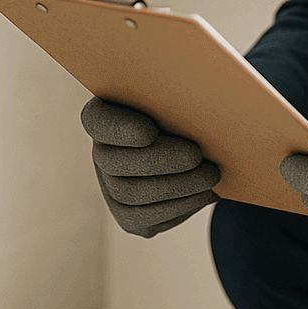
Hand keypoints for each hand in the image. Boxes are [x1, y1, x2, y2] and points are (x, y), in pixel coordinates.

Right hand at [81, 97, 219, 237]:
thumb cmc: (191, 111)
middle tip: (197, 155)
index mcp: (107, 115)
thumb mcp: (182, 96)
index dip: (119, 128)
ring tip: (210, 176)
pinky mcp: (130, 219)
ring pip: (132, 195)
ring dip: (177, 186)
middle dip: (161, 161)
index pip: (97, 120)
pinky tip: (205, 193)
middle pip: (114, 162)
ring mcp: (111, 189)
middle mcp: (101, 153)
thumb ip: (179, 91)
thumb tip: (205, 89)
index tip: (150, 130)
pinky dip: (180, 206)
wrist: (199, 148)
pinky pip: (147, 219)